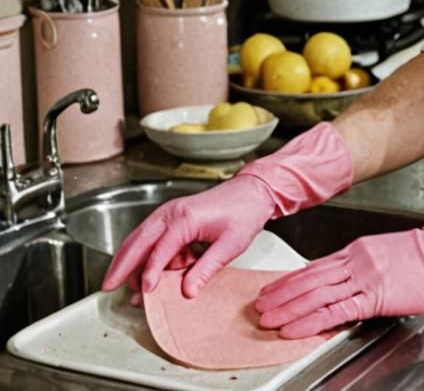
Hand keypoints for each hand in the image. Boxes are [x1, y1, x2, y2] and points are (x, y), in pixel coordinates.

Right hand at [102, 122, 352, 297]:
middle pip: (138, 241)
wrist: (253, 192)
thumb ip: (206, 268)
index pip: (160, 250)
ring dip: (130, 261)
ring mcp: (170, 213)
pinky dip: (145, 255)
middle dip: (122, 265)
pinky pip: (152, 238)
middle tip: (108, 287)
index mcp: (185, 218)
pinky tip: (148, 273)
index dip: (150, 273)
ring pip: (140, 239)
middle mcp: (172, 213)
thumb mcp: (230, 244)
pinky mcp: (173, 217)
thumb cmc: (244, 213)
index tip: (145, 293)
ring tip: (124, 285)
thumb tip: (186, 292)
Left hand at [255, 189, 423, 337]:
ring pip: (316, 293)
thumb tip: (347, 281)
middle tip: (259, 305)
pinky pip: (336, 309)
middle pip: (310, 278)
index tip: (273, 289)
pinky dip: (311, 319)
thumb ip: (366, 265)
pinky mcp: (375, 294)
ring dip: (288, 306)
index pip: (316, 267)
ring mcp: (364, 276)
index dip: (292, 280)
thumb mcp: (390, 253)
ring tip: (268, 317)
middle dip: (282, 293)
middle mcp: (356, 259)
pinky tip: (295, 326)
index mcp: (359, 249)